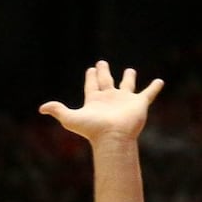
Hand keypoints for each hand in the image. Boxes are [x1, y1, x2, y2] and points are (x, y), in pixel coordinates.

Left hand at [40, 62, 163, 143]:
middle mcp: (110, 99)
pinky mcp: (139, 104)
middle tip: (101, 63)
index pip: (92, 86)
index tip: (90, 69)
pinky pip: (148, 94)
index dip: (90, 77)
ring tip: (130, 71)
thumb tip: (41, 108)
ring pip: (127, 86)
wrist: (113, 138)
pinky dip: (154, 88)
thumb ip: (57, 110)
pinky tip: (159, 81)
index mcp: (95, 101)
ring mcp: (125, 101)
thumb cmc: (93, 130)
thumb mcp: (71, 118)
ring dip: (129, 78)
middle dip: (104, 73)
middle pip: (106, 82)